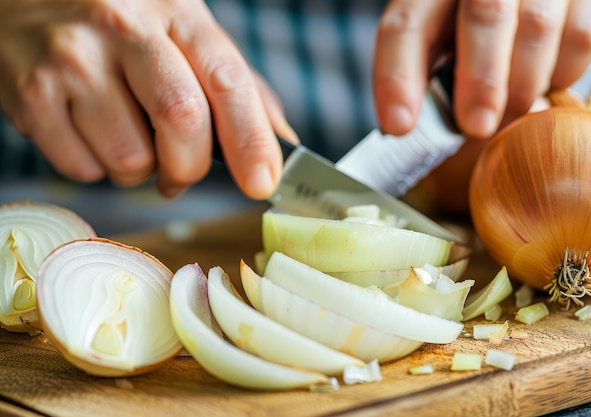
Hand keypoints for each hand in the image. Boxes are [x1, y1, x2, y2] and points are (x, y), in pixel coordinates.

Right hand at [0, 0, 295, 198]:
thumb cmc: (123, 25)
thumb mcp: (185, 34)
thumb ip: (236, 88)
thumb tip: (284, 145)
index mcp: (178, 13)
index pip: (226, 80)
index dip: (251, 139)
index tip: (263, 183)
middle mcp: (124, 29)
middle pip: (181, 120)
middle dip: (190, 167)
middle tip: (182, 172)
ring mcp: (73, 59)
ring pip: (130, 159)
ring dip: (139, 169)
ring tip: (125, 135)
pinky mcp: (30, 94)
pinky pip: (82, 169)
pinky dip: (96, 166)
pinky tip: (88, 129)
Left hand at [374, 0, 590, 138]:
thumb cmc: (479, 27)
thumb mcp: (443, 37)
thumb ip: (429, 71)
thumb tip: (412, 125)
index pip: (405, 25)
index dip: (398, 78)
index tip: (399, 126)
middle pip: (484, 13)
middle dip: (480, 79)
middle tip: (477, 126)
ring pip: (536, 26)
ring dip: (523, 84)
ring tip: (512, 110)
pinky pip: (581, 36)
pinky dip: (563, 71)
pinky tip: (548, 81)